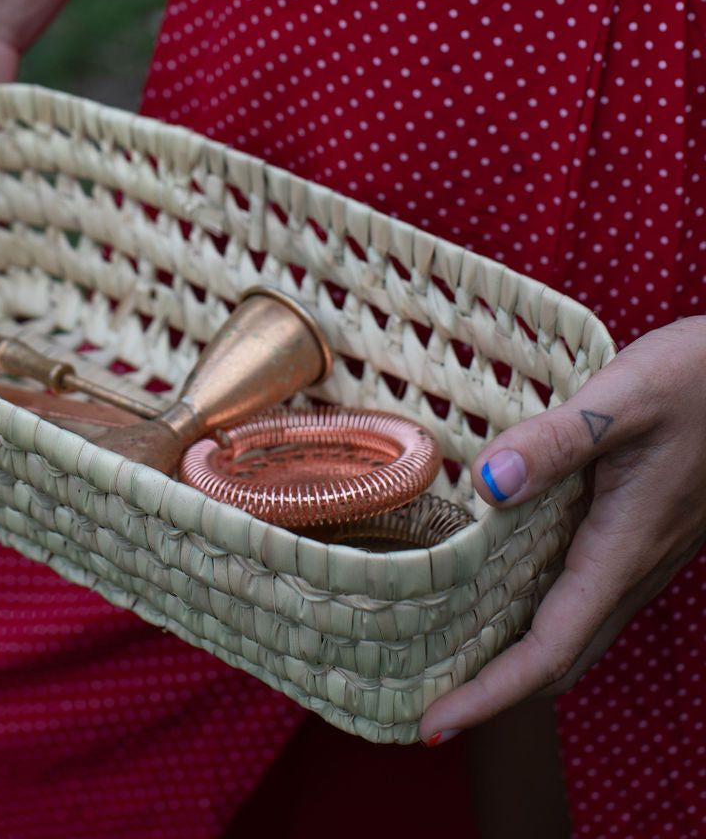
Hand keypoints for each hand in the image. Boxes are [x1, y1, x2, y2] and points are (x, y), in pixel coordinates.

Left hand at [419, 316, 705, 745]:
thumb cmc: (694, 381)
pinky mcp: (644, 534)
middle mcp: (633, 567)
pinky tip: (503, 584)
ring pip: (576, 631)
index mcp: (621, 549)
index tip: (433, 722)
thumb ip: (554, 441)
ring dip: (515, 657)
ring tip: (450, 652)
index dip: (490, 695)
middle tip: (426, 700)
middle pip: (559, 658)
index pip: (548, 649)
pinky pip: (587, 596)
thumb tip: (487, 484)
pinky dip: (540, 615)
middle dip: (494, 692)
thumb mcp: (620, 399)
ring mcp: (643, 555)